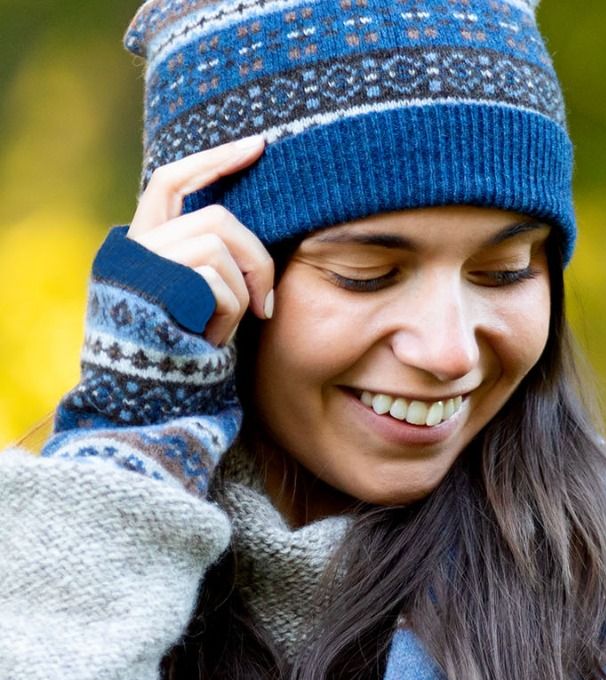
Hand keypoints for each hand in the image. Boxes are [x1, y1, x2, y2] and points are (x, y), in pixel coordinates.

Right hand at [127, 134, 274, 345]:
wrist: (144, 402)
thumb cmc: (180, 358)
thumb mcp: (194, 304)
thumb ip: (207, 264)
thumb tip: (255, 237)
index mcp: (140, 244)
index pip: (172, 180)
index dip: (214, 161)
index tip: (259, 146)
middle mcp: (134, 247)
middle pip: (215, 217)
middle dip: (254, 257)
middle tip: (267, 306)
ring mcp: (140, 264)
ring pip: (217, 244)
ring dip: (241, 290)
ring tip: (230, 329)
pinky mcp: (153, 286)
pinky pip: (214, 279)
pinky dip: (229, 311)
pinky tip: (214, 340)